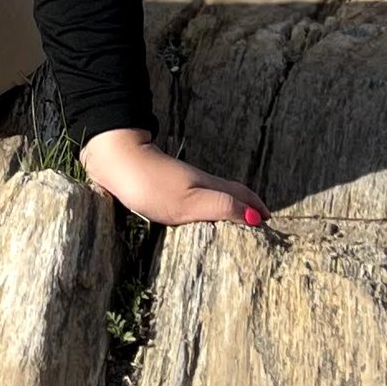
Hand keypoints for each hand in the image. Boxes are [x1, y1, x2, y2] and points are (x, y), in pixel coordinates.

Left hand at [79, 128, 264, 228]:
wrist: (115, 161)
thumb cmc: (152, 185)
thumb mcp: (191, 202)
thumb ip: (223, 208)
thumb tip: (257, 218)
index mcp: (210, 186)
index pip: (243, 196)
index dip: (258, 208)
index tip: (271, 223)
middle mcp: (199, 182)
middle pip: (231, 193)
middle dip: (247, 207)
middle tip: (259, 224)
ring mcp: (181, 183)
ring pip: (213, 195)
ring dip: (228, 207)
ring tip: (235, 223)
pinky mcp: (163, 187)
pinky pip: (194, 199)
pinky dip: (206, 208)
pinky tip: (197, 216)